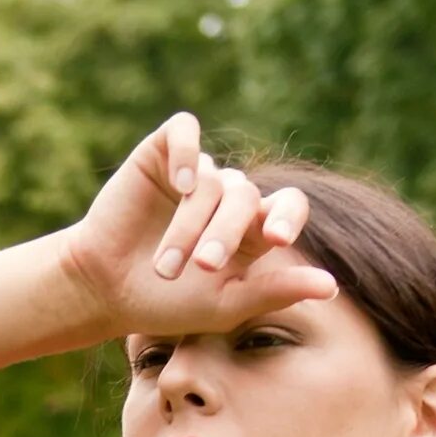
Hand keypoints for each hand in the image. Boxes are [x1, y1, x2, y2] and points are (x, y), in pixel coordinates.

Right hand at [56, 110, 335, 346]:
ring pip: (209, 182)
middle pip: (244, 198)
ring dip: (190, 225)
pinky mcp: (161, 153)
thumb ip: (276, 292)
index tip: (276, 239)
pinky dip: (186, 151)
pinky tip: (178, 182)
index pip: (289, 206)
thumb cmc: (166, 303)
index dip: (288, 216)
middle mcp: (228, 197)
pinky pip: (184, 131)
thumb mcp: (225, 305)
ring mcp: (196, 173)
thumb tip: (332, 285)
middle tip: (201, 267)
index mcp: (252, 230)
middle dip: (224, 234)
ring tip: (166, 265)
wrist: (104, 290)